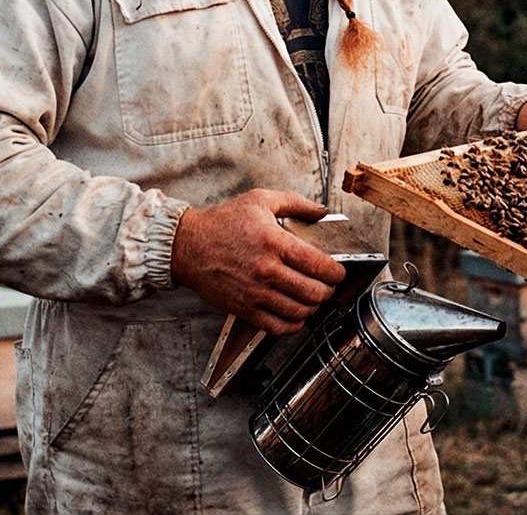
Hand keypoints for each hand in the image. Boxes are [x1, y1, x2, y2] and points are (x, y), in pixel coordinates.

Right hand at [170, 189, 347, 334]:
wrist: (188, 247)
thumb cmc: (222, 224)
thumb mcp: (260, 200)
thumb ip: (295, 202)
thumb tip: (321, 210)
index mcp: (274, 242)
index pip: (318, 264)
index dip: (336, 272)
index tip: (338, 272)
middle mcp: (267, 270)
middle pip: (313, 292)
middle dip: (328, 291)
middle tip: (328, 286)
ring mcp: (256, 293)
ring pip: (298, 311)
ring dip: (313, 307)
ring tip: (313, 299)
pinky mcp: (245, 309)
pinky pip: (277, 326)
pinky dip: (294, 325)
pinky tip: (296, 315)